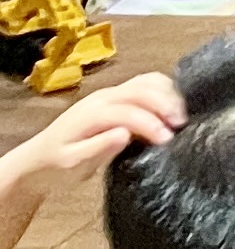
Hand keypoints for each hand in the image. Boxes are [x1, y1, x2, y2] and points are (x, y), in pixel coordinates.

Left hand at [0, 74, 182, 190]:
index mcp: (90, 114)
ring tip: (181, 116)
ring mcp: (110, 94)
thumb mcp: (71, 165)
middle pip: (141, 89)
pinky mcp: (117, 96)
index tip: (167, 140)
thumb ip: (97, 149)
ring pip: (146, 81)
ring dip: (168, 94)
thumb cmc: (55, 167)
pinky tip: (173, 106)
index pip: (127, 111)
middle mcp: (102, 98)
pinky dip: (164, 90)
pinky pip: (146, 84)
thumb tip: (125, 133)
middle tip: (182, 124)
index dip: (150, 123)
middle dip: (165, 103)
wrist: (38, 160)